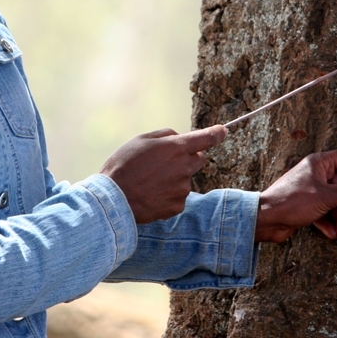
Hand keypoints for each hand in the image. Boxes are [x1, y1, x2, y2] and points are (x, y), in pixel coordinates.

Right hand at [100, 125, 226, 224]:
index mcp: (176, 148)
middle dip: (187, 157)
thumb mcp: (141, 139)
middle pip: (198, 159)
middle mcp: (184, 168)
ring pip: (185, 179)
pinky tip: (151, 194)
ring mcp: (182, 189)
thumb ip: (166, 135)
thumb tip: (179, 138)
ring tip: (150, 181)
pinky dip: (168, 194)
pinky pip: (178, 196)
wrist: (114, 198)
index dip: (216, 134)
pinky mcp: (177, 206)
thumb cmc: (124, 164)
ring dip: (174, 178)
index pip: (206, 138)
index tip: (222, 131)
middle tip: (165, 161)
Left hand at [254, 149, 336, 243]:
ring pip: (334, 201)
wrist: (266, 219)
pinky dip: (329, 222)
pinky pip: (324, 211)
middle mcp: (316, 174)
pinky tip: (332, 233)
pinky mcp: (307, 205)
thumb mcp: (325, 197)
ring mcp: (311, 190)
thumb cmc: (291, 202)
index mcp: (319, 163)